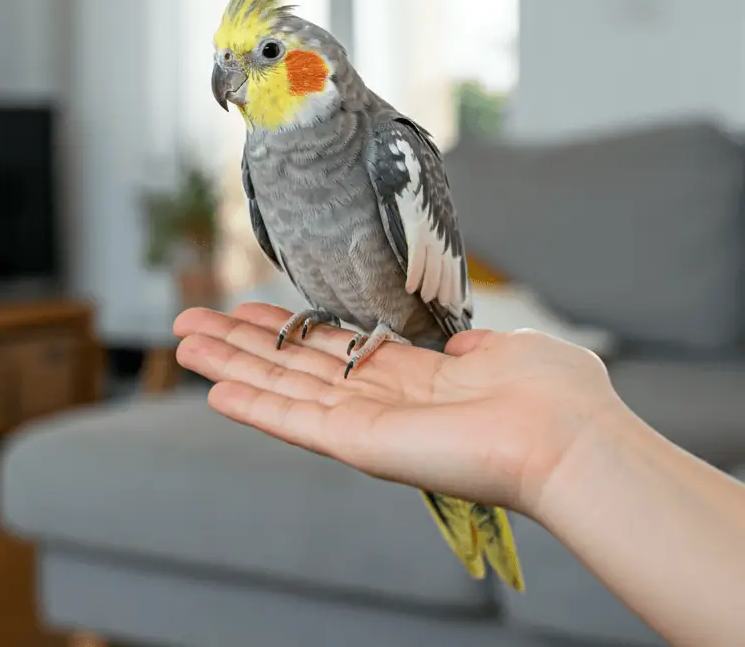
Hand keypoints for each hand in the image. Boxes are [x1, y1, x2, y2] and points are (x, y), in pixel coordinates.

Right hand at [173, 301, 619, 517]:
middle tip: (190, 323)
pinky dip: (252, 405)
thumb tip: (457, 343)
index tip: (248, 309)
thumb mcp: (507, 350)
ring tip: (183, 344)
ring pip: (282, 389)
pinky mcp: (359, 443)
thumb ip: (473, 345)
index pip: (332, 349)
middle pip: (294, 366)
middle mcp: (379, 401)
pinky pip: (294, 420)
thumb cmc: (554, 393)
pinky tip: (213, 389)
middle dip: (241, 344)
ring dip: (230, 366)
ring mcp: (364, 424)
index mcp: (412, 377)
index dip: (287, 329)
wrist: (569, 436)